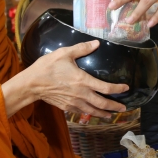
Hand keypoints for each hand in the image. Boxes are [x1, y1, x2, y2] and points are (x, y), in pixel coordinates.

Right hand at [2, 41, 127, 117]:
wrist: (32, 84)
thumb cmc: (47, 67)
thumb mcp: (65, 53)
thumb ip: (82, 49)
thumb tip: (96, 43)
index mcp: (83, 81)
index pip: (106, 88)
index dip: (118, 89)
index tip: (126, 88)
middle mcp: (81, 94)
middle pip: (102, 104)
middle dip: (115, 106)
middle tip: (123, 108)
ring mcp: (74, 103)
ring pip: (93, 111)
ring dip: (104, 113)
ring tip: (111, 114)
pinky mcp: (67, 107)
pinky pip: (82, 112)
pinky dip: (90, 114)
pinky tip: (92, 113)